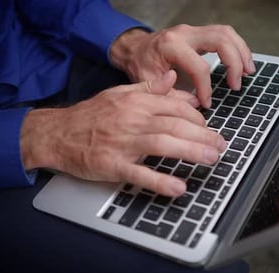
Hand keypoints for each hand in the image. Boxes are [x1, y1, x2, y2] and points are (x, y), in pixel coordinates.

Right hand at [20, 70, 226, 196]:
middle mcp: (132, 120)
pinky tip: (178, 187)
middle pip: (175, 125)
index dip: (197, 117)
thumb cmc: (90, 115)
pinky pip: (139, 173)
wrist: (56, 133)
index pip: (175, 106)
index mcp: (136, 102)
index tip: (209, 128)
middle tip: (221, 146)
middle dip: (203, 136)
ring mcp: (122, 143)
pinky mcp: (112, 164)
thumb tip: (173, 79)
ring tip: (211, 159)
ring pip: (163, 144)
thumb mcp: (119, 94)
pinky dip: (160, 181)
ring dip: (191, 152)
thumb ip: (148, 88)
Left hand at [110, 25, 254, 107]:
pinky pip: (224, 35)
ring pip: (226, 33)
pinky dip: (237, 48)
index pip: (199, 66)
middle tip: (236, 84)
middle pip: (220, 39)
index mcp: (171, 45)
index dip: (206, 87)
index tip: (206, 102)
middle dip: (233, 63)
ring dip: (241, 52)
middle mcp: (184, 33)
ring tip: (248, 72)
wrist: (133, 48)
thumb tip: (193, 104)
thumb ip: (168, 94)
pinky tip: (242, 63)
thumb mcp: (147, 82)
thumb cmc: (139, 63)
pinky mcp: (199, 33)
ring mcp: (193, 31)